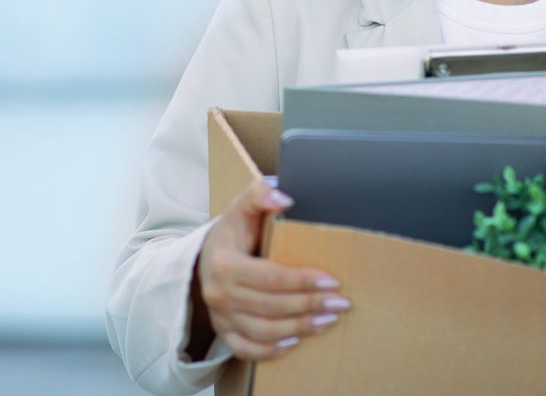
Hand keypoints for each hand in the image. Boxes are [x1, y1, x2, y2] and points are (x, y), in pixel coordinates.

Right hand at [191, 180, 350, 360]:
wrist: (205, 257)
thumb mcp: (242, 207)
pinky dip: (270, 350)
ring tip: (328, 320)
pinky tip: (295, 342)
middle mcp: (219, 293)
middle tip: (341, 303)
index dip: (303, 280)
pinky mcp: (223, 332)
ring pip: (263, 331)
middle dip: (309, 305)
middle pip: (271, 306)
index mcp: (224, 263)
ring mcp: (220, 317)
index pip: (270, 277)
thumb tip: (285, 197)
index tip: (333, 281)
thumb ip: (260, 194)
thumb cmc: (232, 233)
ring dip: (299, 328)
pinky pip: (246, 349)